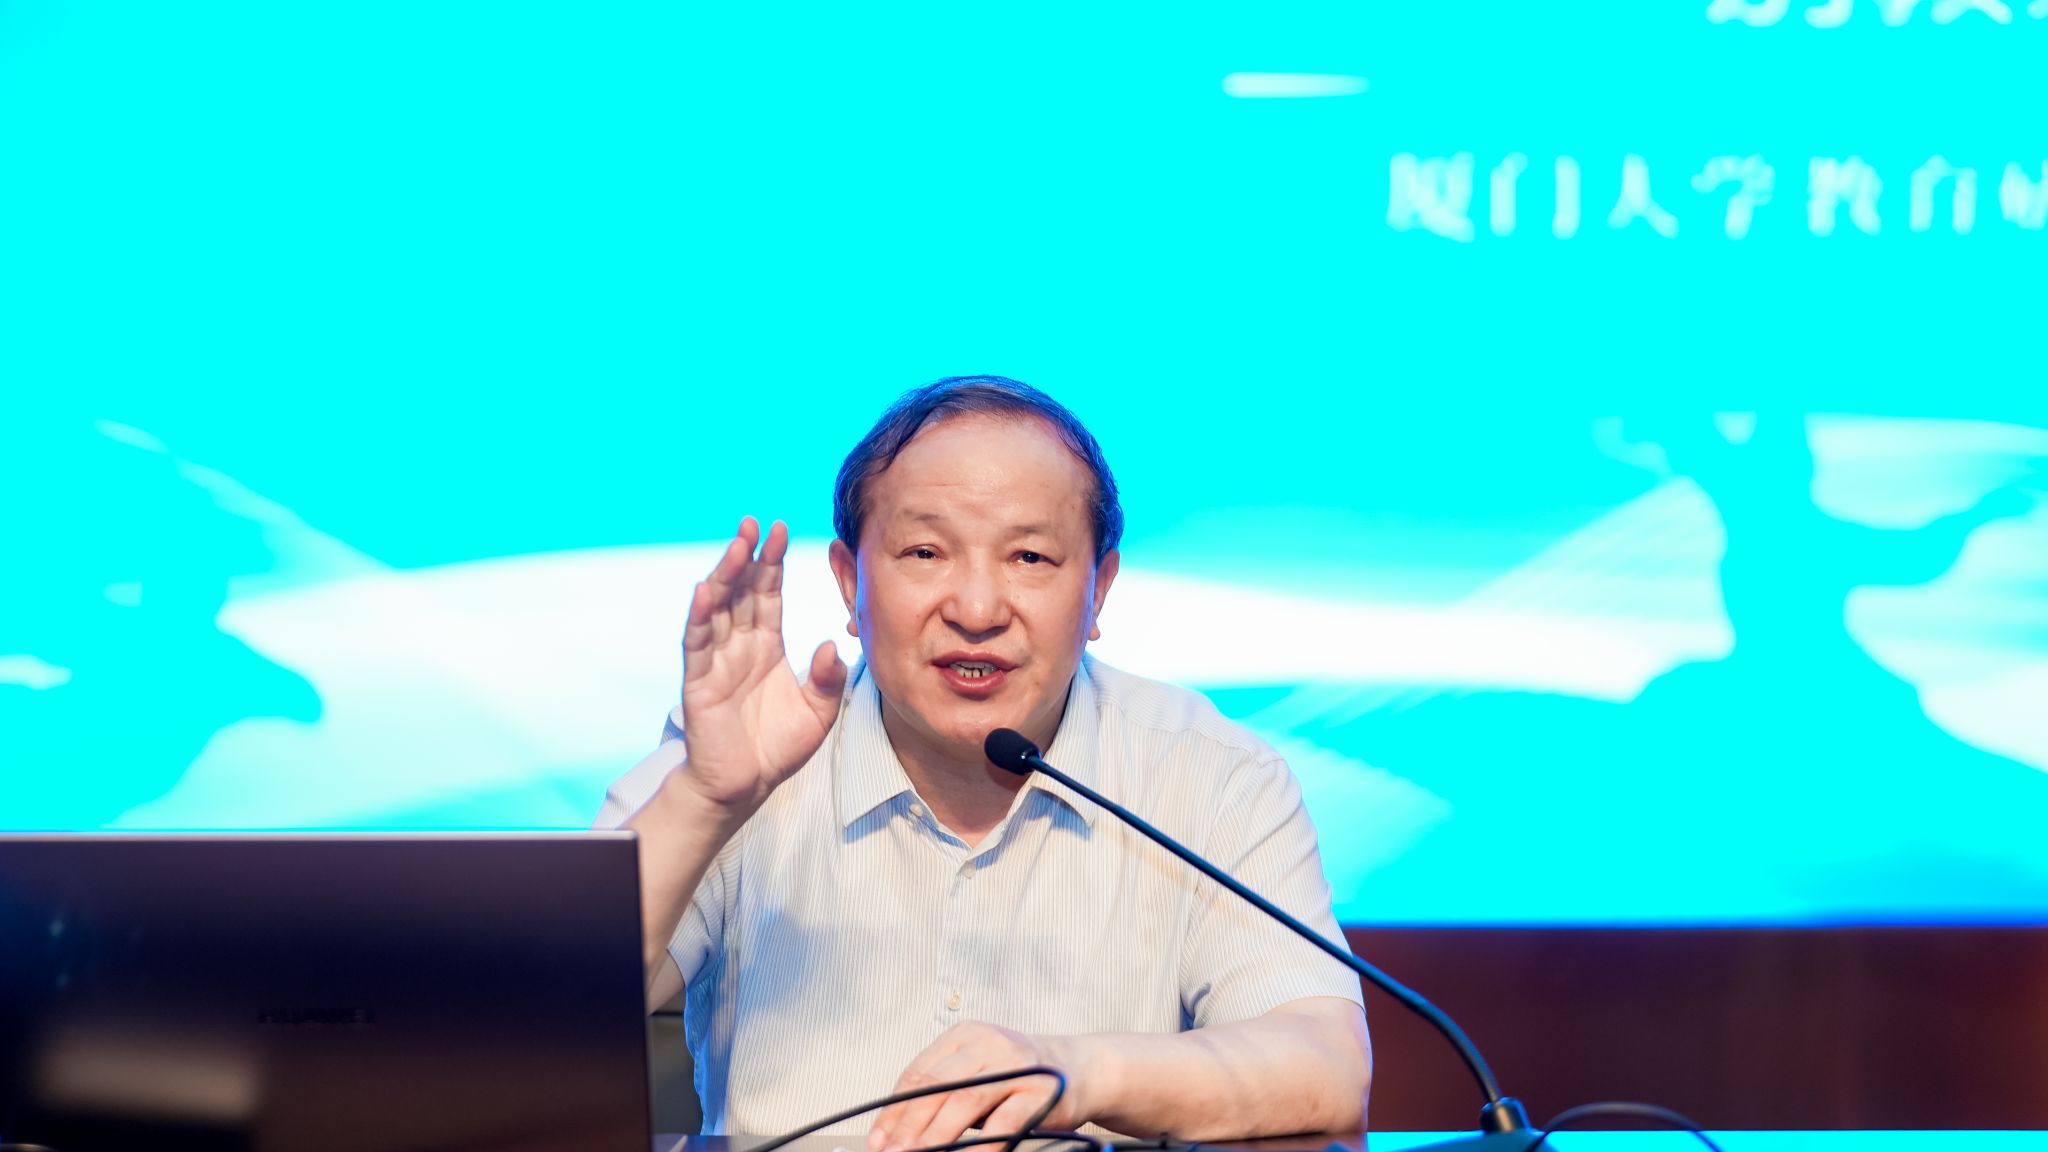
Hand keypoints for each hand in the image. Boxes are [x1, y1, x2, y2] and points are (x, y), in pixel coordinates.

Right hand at [678, 517, 846, 813]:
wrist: (746, 787)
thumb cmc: (779, 747)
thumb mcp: (819, 711)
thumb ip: (828, 678)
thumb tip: (832, 643)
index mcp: (766, 645)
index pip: (768, 593)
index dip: (772, 562)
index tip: (780, 529)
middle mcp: (739, 646)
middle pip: (741, 591)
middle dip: (748, 556)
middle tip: (755, 523)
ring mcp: (716, 660)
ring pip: (718, 608)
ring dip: (724, 575)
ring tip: (735, 546)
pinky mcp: (699, 682)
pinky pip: (698, 644)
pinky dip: (700, 616)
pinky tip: (706, 591)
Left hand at [868, 1022, 1096, 1151]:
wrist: (1080, 1068)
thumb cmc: (1022, 1076)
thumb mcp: (978, 1071)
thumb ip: (943, 1092)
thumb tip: (898, 1133)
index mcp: (965, 1036)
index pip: (917, 1072)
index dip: (894, 1110)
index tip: (879, 1139)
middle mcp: (988, 1043)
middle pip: (935, 1086)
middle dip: (908, 1126)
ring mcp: (1016, 1065)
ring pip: (964, 1101)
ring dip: (936, 1136)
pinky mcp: (1039, 1091)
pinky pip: (1004, 1122)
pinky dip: (983, 1146)